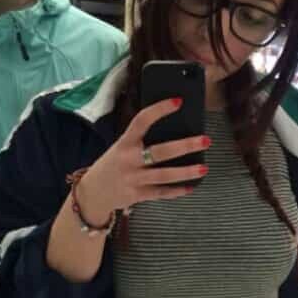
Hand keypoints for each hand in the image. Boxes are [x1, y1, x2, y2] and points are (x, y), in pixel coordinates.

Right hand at [75, 97, 209, 221]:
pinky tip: (191, 187)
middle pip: (160, 152)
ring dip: (186, 172)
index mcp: (124, 142)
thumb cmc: (113, 164)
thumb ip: (141, 140)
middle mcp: (128, 160)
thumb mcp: (121, 147)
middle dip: (184, 146)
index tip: (178, 102)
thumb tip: (174, 131)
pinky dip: (176, 191)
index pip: (141, 121)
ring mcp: (133, 179)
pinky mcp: (137, 195)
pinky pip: (161, 193)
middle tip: (205, 140)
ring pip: (164, 176)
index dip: (159, 110)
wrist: (92, 193)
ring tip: (204, 168)